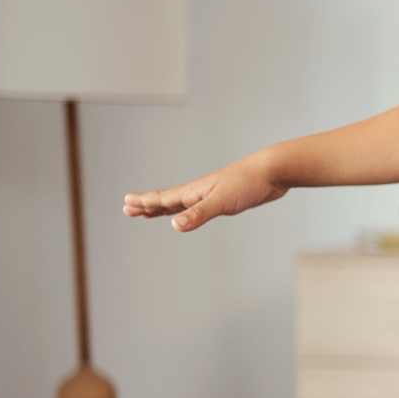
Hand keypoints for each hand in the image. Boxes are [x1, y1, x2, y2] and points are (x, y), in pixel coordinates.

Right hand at [123, 152, 285, 231]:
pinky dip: (188, 212)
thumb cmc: (248, 183)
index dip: (144, 202)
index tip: (126, 203)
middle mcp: (200, 192)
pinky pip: (200, 208)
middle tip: (129, 209)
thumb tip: (175, 226)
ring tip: (150, 212)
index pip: (163, 198)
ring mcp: (212, 195)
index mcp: (195, 191)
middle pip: (168, 200)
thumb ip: (199, 214)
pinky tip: (189, 214)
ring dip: (165, 209)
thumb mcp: (221, 201)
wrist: (273, 172)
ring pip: (182, 204)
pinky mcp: (226, 200)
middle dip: (148, 206)